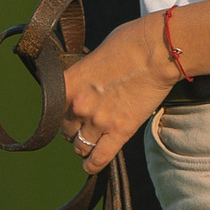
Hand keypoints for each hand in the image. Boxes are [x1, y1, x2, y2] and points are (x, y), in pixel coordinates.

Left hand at [62, 16, 175, 170]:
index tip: (69, 112)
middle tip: (83, 125)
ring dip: (84, 145)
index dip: (62, 112)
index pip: (53, 110)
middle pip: (66, 130)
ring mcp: (98, 121)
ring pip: (80, 147)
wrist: (157, 51)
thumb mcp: (95, 56)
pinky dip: (92, 165)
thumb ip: (84, 76)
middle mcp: (78, 105)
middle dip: (73, 128)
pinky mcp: (120, 132)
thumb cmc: (130, 43)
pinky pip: (99, 158)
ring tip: (90, 142)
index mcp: (69, 83)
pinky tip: (89, 166)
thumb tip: (83, 86)